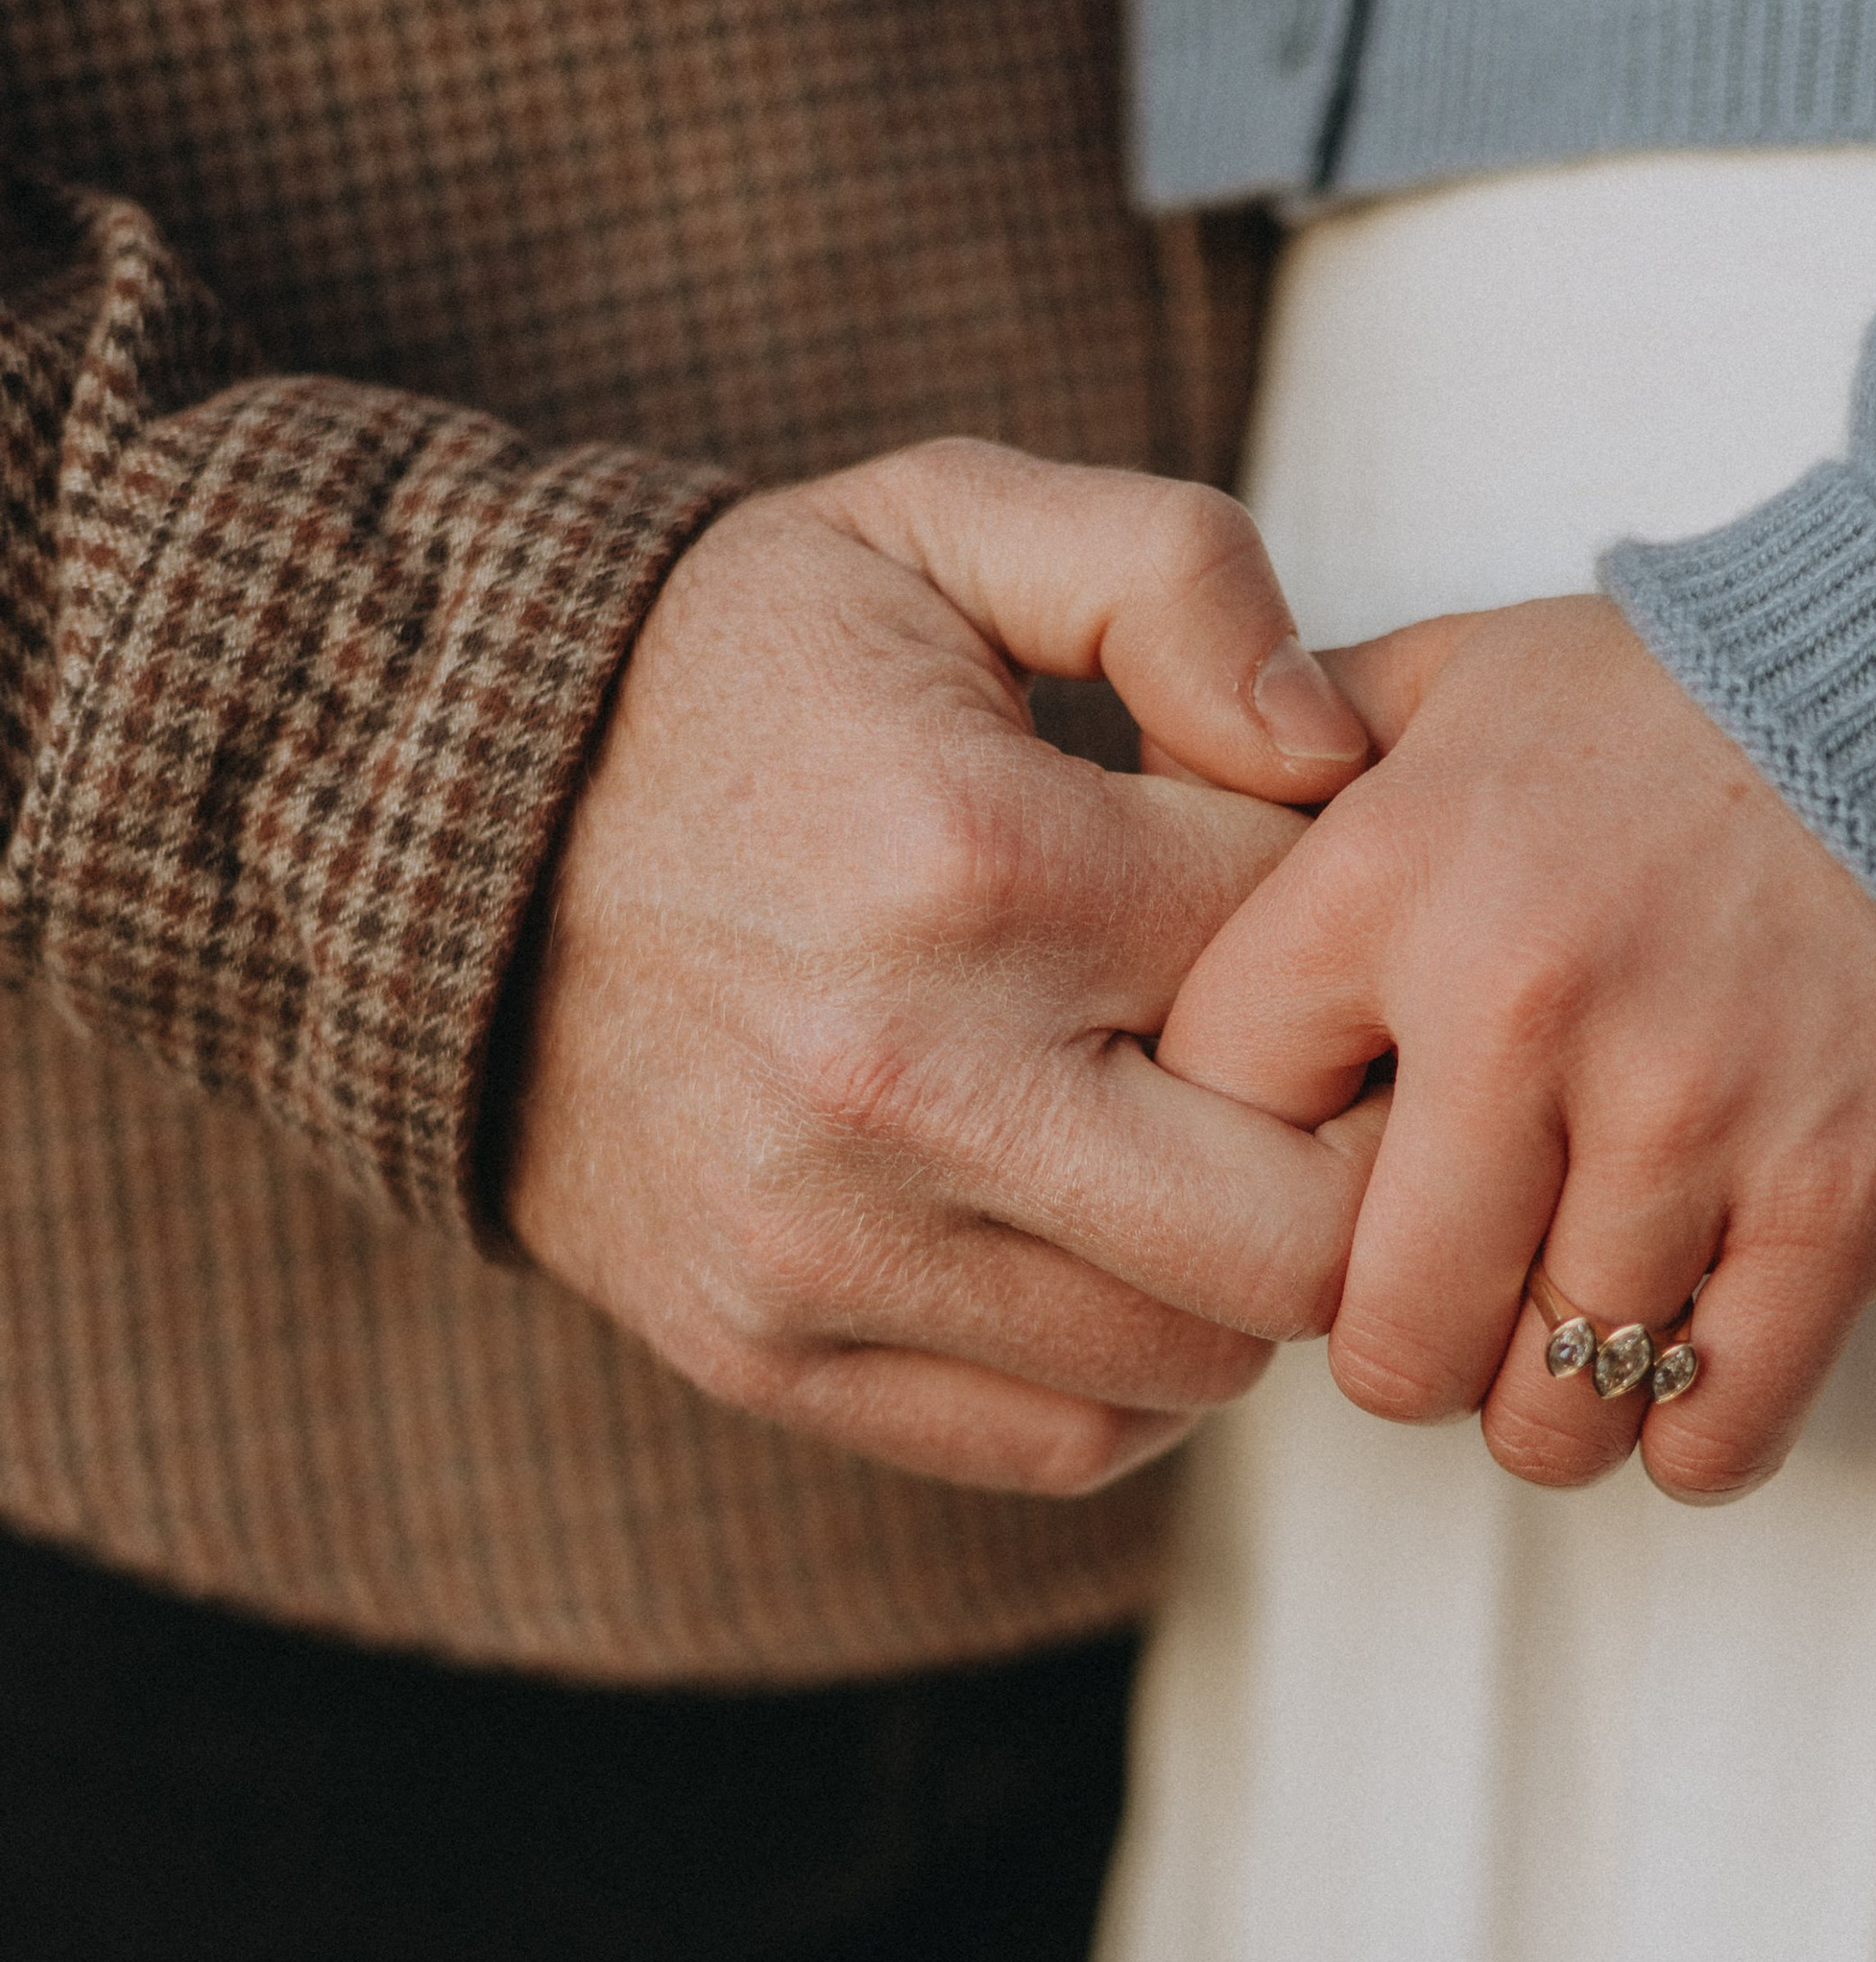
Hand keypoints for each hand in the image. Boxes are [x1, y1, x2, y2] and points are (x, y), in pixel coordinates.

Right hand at [502, 439, 1373, 1495]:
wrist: (427, 825)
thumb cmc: (725, 674)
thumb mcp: (940, 522)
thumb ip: (1175, 574)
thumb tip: (1332, 748)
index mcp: (979, 860)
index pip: (1316, 958)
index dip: (1362, 926)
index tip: (1322, 903)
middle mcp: (909, 1082)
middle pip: (1302, 1232)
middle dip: (1357, 1151)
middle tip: (1322, 1071)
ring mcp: (828, 1246)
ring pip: (1203, 1359)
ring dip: (1243, 1266)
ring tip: (1195, 1142)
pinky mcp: (769, 1350)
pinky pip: (1066, 1439)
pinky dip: (1133, 1370)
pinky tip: (1107, 1246)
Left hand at [1156, 593, 1875, 1499]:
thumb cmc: (1696, 702)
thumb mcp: (1457, 677)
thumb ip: (1283, 751)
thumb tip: (1141, 815)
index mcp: (1396, 879)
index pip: (1220, 1123)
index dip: (1246, 1172)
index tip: (1305, 1172)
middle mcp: (1524, 1009)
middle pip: (1379, 1336)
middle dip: (1397, 1345)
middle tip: (1439, 1298)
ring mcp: (1690, 1120)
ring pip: (1546, 1408)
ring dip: (1547, 1396)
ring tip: (1563, 1322)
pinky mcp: (1839, 1205)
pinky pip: (1710, 1430)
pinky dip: (1685, 1430)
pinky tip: (1680, 1354)